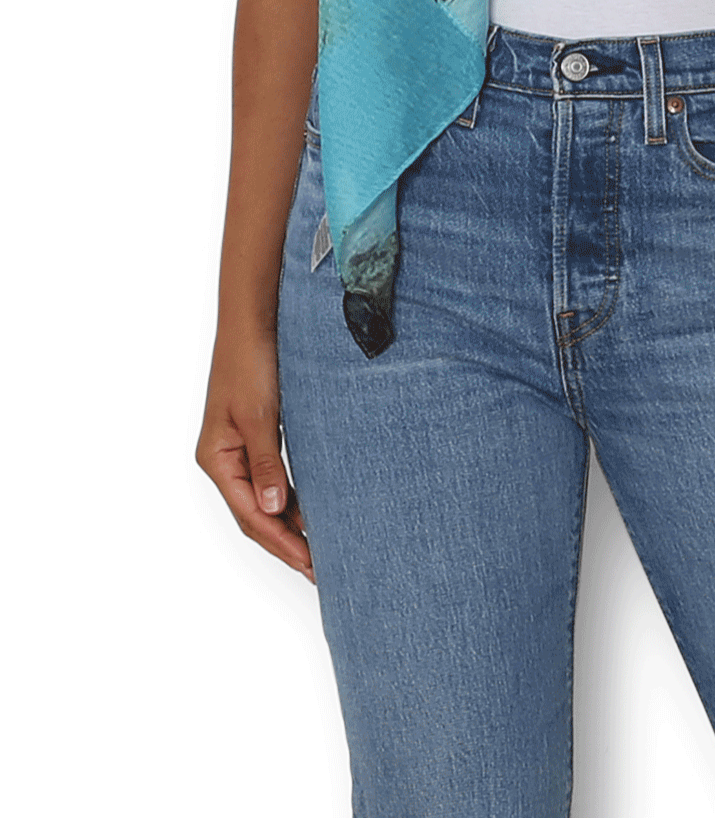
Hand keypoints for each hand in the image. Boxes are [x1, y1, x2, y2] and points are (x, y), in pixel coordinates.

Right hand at [195, 326, 314, 583]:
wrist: (253, 320)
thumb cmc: (251, 361)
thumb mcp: (260, 415)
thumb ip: (267, 464)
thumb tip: (275, 510)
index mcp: (218, 459)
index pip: (251, 516)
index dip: (282, 543)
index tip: (311, 564)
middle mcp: (226, 458)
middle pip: (255, 514)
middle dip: (286, 543)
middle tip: (320, 570)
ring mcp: (240, 447)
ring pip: (265, 499)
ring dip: (291, 524)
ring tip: (320, 550)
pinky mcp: (258, 433)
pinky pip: (274, 477)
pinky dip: (292, 497)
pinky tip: (313, 510)